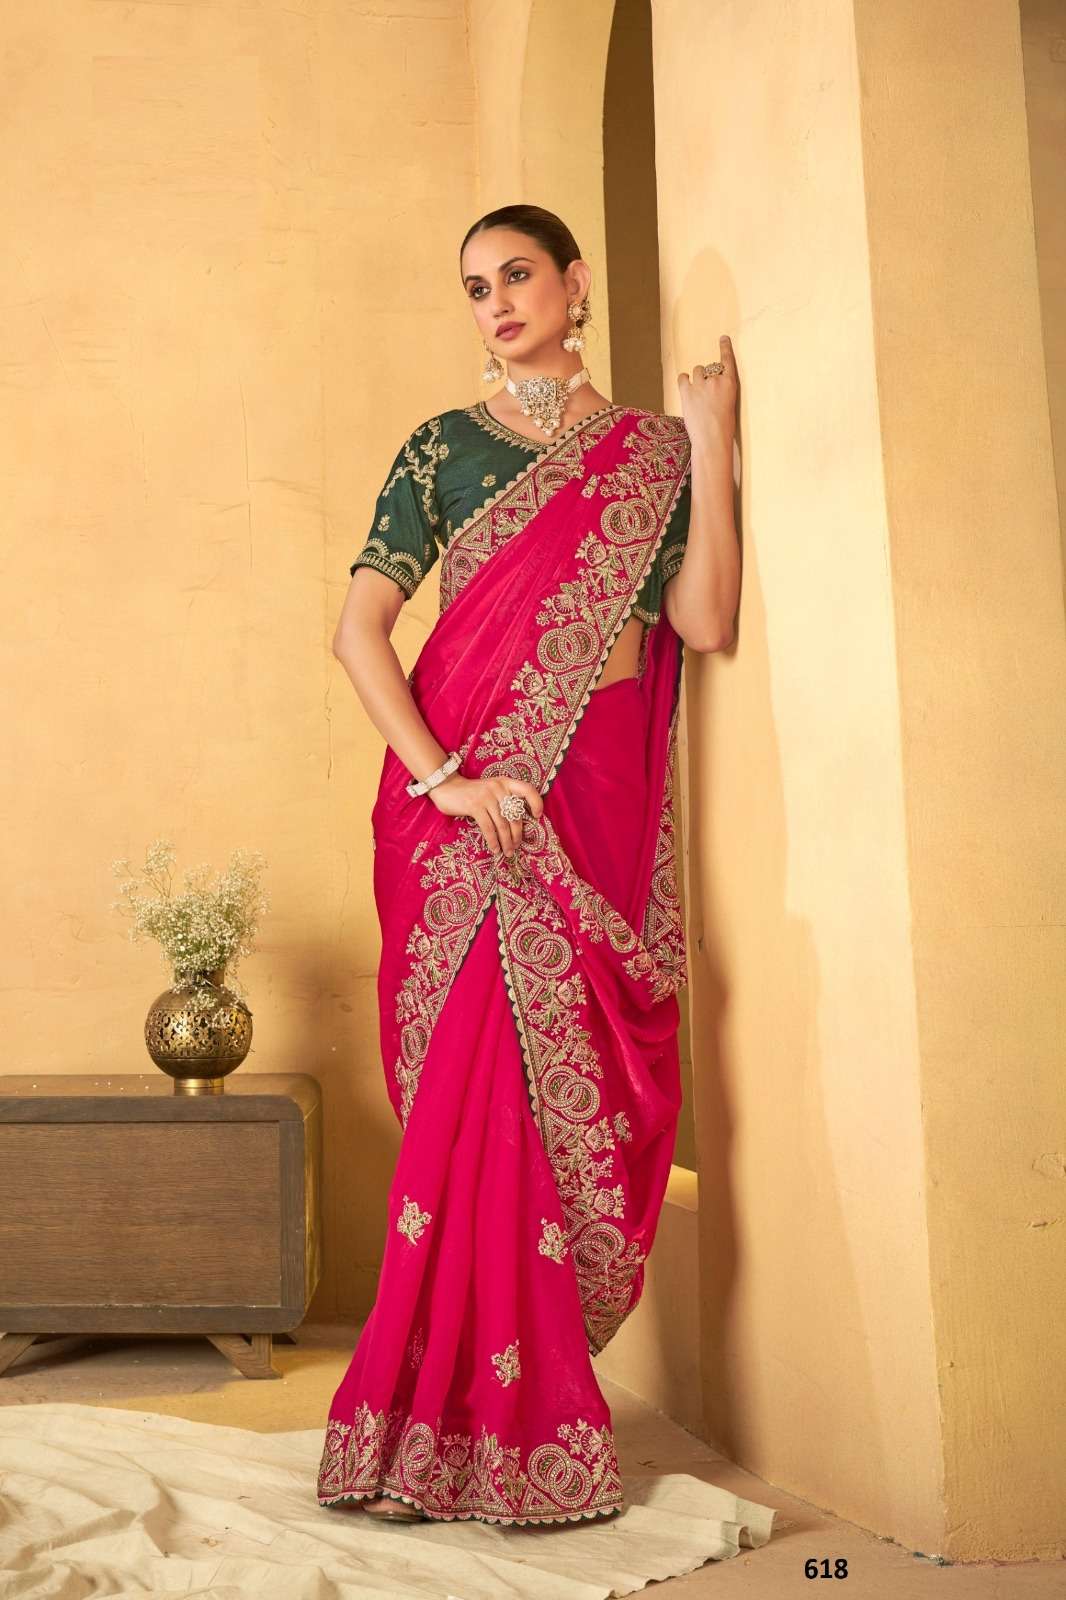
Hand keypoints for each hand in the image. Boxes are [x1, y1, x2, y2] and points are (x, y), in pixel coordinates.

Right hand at [428, 772, 543, 857]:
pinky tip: (495, 849)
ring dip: (506, 842)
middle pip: (514, 815)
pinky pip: (488, 828)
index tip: (537, 816)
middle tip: (516, 847)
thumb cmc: (472, 793)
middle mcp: (498, 788)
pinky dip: (493, 841)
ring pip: (502, 825)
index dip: (536, 802)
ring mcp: (486, 796)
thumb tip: (518, 824)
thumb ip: (503, 800)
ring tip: (507, 852)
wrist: (448, 788)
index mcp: (505, 783)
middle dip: (517, 834)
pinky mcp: (475, 806)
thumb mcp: (491, 790)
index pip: (527, 789)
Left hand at [678, 334, 737, 452]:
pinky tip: (685, 386)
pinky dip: (683, 380)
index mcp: (730, 383)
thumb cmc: (723, 428)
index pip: (727, 360)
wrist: (712, 439)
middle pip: (710, 368)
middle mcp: (716, 380)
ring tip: (697, 393)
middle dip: (707, 376)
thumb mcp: (729, 406)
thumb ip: (721, 392)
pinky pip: (682, 377)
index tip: (723, 338)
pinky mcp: (687, 391)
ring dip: (696, 378)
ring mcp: (700, 384)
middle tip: (706, 393)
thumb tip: (710, 389)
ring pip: (697, 371)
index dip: (725, 347)